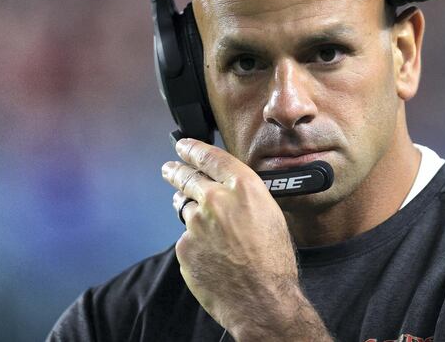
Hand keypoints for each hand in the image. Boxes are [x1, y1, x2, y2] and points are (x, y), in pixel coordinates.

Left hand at [162, 138, 331, 340]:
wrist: (262, 299)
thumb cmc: (274, 262)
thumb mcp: (271, 216)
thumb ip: (246, 198)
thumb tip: (231, 193)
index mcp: (243, 188)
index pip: (210, 157)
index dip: (193, 148)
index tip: (183, 145)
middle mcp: (216, 200)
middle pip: (188, 178)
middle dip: (177, 171)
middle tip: (170, 169)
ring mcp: (196, 224)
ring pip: (185, 209)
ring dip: (189, 209)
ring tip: (199, 220)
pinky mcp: (185, 247)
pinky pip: (186, 238)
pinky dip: (194, 242)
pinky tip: (210, 254)